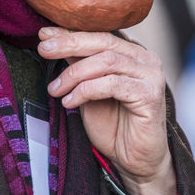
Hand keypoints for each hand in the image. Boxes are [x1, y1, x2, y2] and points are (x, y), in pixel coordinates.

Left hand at [39, 27, 175, 194]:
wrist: (135, 161)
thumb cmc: (114, 126)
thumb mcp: (88, 91)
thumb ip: (78, 67)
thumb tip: (52, 40)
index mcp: (133, 54)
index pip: (100, 35)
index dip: (71, 33)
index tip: (44, 35)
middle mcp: (146, 60)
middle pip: (104, 42)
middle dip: (70, 43)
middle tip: (44, 49)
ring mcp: (151, 76)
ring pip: (107, 61)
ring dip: (75, 74)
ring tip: (55, 90)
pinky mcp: (150, 95)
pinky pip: (112, 84)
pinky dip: (86, 90)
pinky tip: (70, 102)